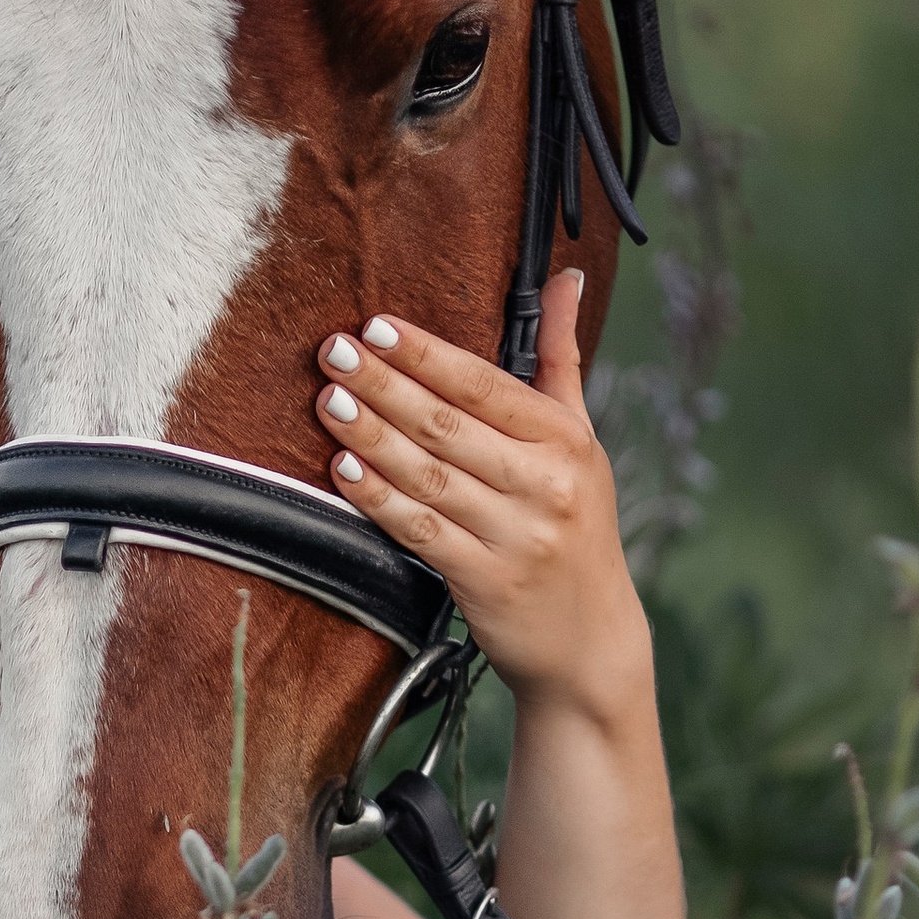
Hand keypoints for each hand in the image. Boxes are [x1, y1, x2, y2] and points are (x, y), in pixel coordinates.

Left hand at [315, 270, 646, 720]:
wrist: (590, 639)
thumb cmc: (576, 526)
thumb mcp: (580, 441)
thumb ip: (561, 361)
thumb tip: (567, 278)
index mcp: (567, 440)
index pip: (486, 386)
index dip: (426, 354)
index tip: (375, 325)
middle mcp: (546, 485)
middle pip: (449, 425)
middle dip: (385, 384)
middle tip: (333, 351)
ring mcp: (517, 535)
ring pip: (428, 475)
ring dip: (371, 435)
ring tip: (328, 400)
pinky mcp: (485, 580)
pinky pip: (420, 530)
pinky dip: (378, 498)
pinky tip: (343, 470)